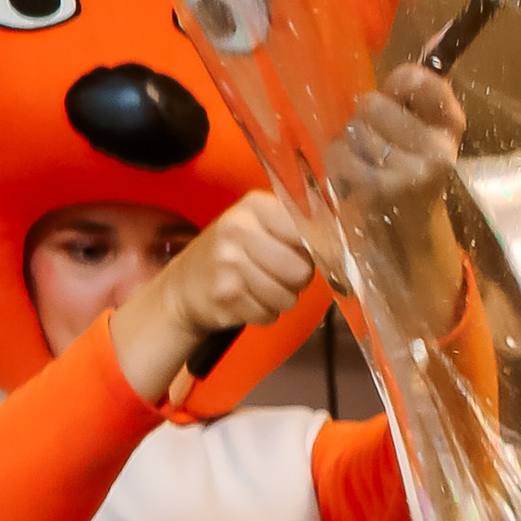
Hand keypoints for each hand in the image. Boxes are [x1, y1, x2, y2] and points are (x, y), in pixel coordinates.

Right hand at [110, 189, 317, 401]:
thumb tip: (337, 246)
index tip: (305, 255)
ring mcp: (230, 263)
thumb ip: (292, 228)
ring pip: (288, 296)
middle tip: (278, 275)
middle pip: (301, 270)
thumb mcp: (255, 225)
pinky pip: (270, 314)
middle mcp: (239, 229)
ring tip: (260, 287)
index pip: (306, 231)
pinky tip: (247, 300)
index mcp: (254, 206)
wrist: (183, 286)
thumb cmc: (230, 254)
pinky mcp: (227, 295)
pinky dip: (264, 314)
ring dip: (281, 300)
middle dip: (297, 280)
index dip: (314, 250)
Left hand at [324, 61, 466, 312]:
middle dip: (367, 121)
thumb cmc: (412, 172)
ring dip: (351, 145)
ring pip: (353, 130)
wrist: (409, 241)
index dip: (398, 84)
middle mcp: (436, 153)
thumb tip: (443, 29)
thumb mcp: (427, 128)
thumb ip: (429, 83)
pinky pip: (340, 155)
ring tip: (368, 166)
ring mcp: (408, 175)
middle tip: (379, 146)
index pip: (419, 79)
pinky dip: (339, 166)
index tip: (398, 98)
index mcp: (451, 128)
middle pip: (373, 104)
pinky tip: (356, 183)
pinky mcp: (379, 194)